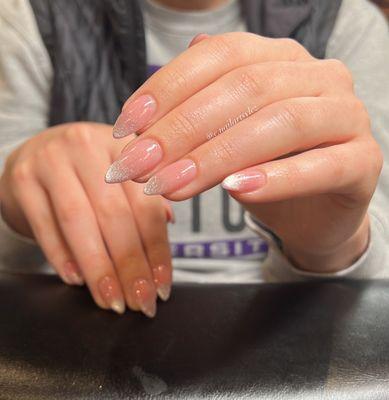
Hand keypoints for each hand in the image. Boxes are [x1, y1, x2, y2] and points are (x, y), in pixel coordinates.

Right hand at [0, 123, 172, 315]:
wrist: (35, 156)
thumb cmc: (86, 173)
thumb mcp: (119, 174)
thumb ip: (144, 198)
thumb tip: (168, 224)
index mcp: (122, 146)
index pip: (146, 203)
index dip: (157, 248)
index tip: (162, 284)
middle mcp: (87, 146)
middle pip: (114, 214)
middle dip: (130, 265)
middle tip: (140, 300)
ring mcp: (51, 160)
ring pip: (79, 222)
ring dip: (99, 268)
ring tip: (113, 299)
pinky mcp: (22, 180)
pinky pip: (45, 226)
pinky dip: (62, 257)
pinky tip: (78, 280)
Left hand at [105, 32, 382, 272]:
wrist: (316, 209)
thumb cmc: (265, 170)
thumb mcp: (222, 140)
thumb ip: (192, 121)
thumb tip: (141, 122)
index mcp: (279, 59)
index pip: (218, 57)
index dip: (166, 90)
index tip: (127, 129)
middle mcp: (317, 75)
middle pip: (245, 88)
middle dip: (182, 130)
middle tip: (139, 168)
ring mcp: (347, 114)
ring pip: (280, 123)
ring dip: (216, 157)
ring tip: (171, 186)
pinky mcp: (363, 160)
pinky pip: (321, 164)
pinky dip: (276, 178)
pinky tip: (236, 191)